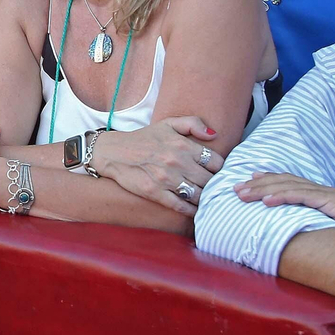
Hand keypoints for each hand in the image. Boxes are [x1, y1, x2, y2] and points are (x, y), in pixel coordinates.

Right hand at [88, 117, 223, 214]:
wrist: (114, 152)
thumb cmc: (144, 138)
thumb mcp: (168, 124)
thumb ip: (193, 124)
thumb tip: (214, 135)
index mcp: (183, 145)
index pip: (215, 161)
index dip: (220, 168)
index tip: (218, 172)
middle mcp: (177, 162)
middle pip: (209, 180)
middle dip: (215, 185)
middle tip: (216, 188)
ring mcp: (166, 179)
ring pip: (198, 195)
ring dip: (205, 198)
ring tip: (208, 199)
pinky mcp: (155, 193)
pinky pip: (180, 206)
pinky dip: (191, 210)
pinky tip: (196, 210)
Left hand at [231, 172, 334, 241]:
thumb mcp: (325, 230)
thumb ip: (308, 225)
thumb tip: (287, 233)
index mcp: (319, 195)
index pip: (289, 183)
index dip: (267, 181)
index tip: (247, 182)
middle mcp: (322, 190)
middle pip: (284, 182)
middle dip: (258, 184)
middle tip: (236, 188)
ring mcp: (328, 194)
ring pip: (289, 187)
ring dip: (263, 190)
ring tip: (244, 194)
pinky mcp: (334, 202)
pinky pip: (303, 197)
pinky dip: (282, 197)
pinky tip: (266, 201)